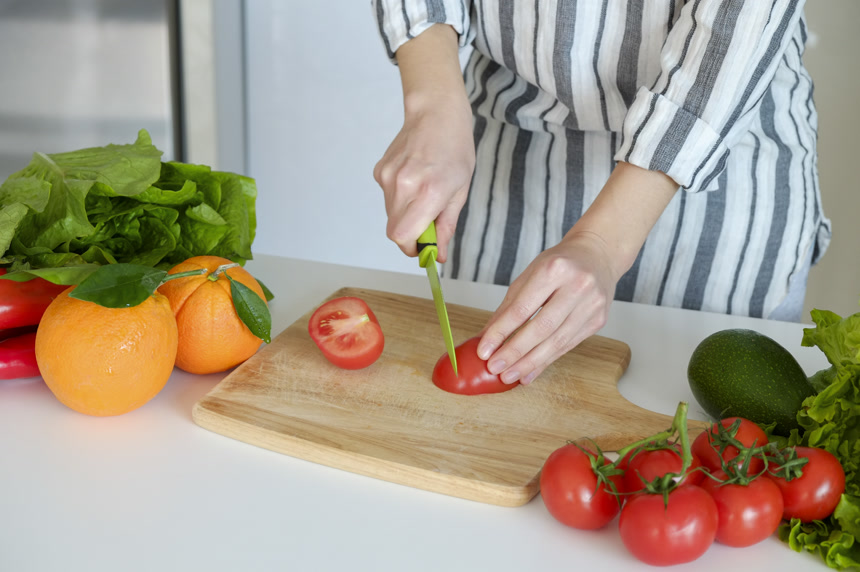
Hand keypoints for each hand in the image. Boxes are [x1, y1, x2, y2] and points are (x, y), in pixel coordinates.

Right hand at [373, 99, 473, 260]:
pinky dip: (400, 198)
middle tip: (428, 223)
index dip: (412, 248)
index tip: (423, 247)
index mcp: (428, 192)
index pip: (403, 236)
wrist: (435, 114)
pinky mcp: (380, 171)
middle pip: (394, 231)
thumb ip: (446, 225)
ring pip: (391, 215)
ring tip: (424, 193)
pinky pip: (388, 198)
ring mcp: (388, 177)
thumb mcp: (460, 191)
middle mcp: (403, 185)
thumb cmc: (455, 149)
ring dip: (406, 215)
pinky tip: (414, 179)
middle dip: (410, 235)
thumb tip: (439, 254)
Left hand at [476, 232, 617, 384]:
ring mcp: (591, 305)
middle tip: (495, 367)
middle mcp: (577, 286)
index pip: (522, 308)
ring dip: (530, 363)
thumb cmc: (559, 264)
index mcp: (555, 270)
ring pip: (556, 342)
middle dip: (515, 352)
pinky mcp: (598, 321)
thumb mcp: (529, 276)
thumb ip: (508, 308)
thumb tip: (485, 338)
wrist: (597, 255)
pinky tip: (530, 372)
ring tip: (509, 375)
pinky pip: (567, 346)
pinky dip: (546, 361)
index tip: (484, 350)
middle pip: (541, 328)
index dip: (501, 332)